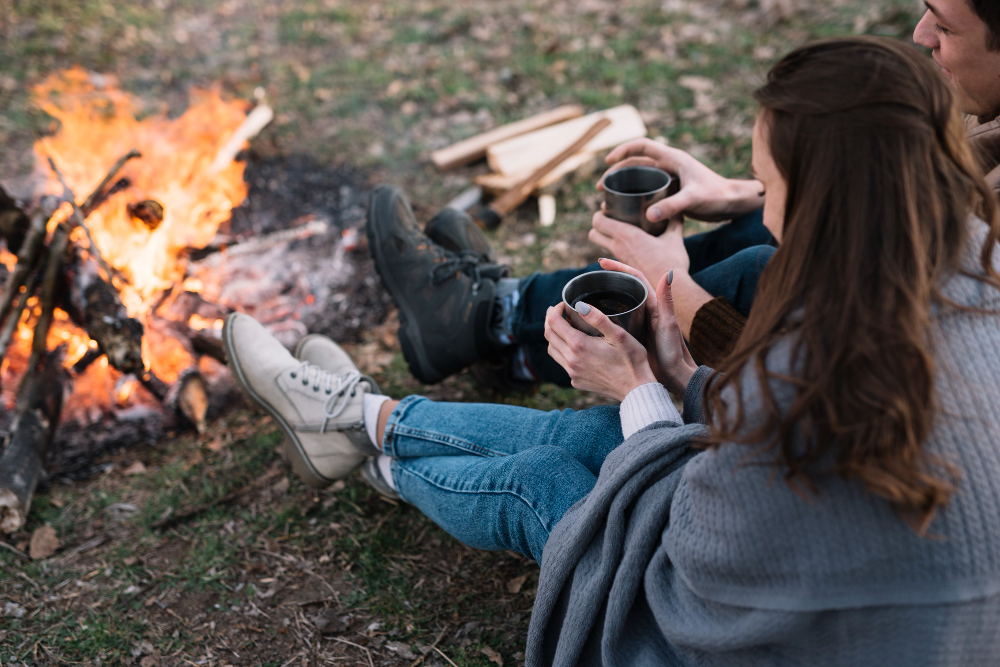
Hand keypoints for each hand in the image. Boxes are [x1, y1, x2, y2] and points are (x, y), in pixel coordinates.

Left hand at [544, 301, 656, 401]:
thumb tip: (580, 305)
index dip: (555, 309)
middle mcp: (571, 360)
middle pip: (549, 335)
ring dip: (554, 336)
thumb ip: (598, 318)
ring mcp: (572, 373)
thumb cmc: (631, 360)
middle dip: (551, 320)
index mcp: (579, 345)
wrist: (636, 390)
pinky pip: (562, 363)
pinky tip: (574, 347)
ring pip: (552, 350)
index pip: (554, 322)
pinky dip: (562, 351)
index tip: (563, 304)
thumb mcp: (619, 335)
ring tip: (564, 327)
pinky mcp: (576, 381)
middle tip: (559, 312)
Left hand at [589, 214, 688, 288]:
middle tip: (611, 219)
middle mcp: (618, 248)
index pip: (598, 222)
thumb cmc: (672, 263)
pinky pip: (613, 256)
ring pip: (602, 246)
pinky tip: (629, 246)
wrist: (672, 290)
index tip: (608, 210)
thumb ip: (674, 221)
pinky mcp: (624, 269)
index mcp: (626, 236)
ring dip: (606, 238)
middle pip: (593, 234)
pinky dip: (616, 249)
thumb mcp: (674, 238)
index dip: (599, 213)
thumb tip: (678, 211)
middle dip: (598, 226)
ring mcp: (620, 260)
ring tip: (620, 231)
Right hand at [596, 259, 697, 394]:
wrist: (674, 376)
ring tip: (585, 295)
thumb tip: (669, 271)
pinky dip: (602, 317)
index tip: (601, 262)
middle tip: (589, 277)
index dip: (619, 267)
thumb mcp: (668, 324)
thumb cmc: (673, 351)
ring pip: (617, 304)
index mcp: (653, 304)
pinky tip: (589, 319)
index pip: (634, 277)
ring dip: (602, 297)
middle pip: (624, 288)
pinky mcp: (631, 336)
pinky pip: (613, 322)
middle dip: (607, 279)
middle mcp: (645, 310)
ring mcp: (637, 323)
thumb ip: (667, 300)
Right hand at [598, 138, 764, 224]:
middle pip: (636, 163)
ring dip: (624, 185)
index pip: (642, 146)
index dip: (623, 150)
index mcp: (673, 158)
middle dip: (617, 172)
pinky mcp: (673, 191)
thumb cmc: (718, 196)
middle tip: (601, 188)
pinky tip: (628, 209)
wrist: (734, 203)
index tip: (608, 162)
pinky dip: (636, 195)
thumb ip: (672, 206)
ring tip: (609, 199)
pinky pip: (648, 189)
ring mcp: (671, 178)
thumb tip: (648, 215)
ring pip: (641, 177)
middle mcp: (670, 165)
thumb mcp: (694, 199)